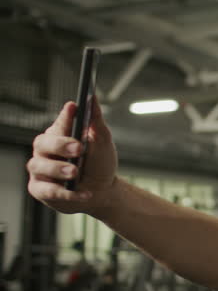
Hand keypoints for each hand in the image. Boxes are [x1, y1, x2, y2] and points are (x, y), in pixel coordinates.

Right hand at [27, 98, 117, 214]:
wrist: (103, 193)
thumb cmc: (99, 164)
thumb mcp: (102, 142)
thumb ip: (96, 121)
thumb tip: (92, 97)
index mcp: (60, 135)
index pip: (59, 123)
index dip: (65, 116)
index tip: (74, 107)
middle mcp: (46, 150)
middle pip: (43, 143)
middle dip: (60, 144)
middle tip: (79, 148)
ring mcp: (41, 170)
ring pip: (40, 166)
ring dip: (59, 169)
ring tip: (76, 172)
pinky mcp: (41, 190)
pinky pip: (49, 191)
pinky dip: (67, 193)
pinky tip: (85, 193)